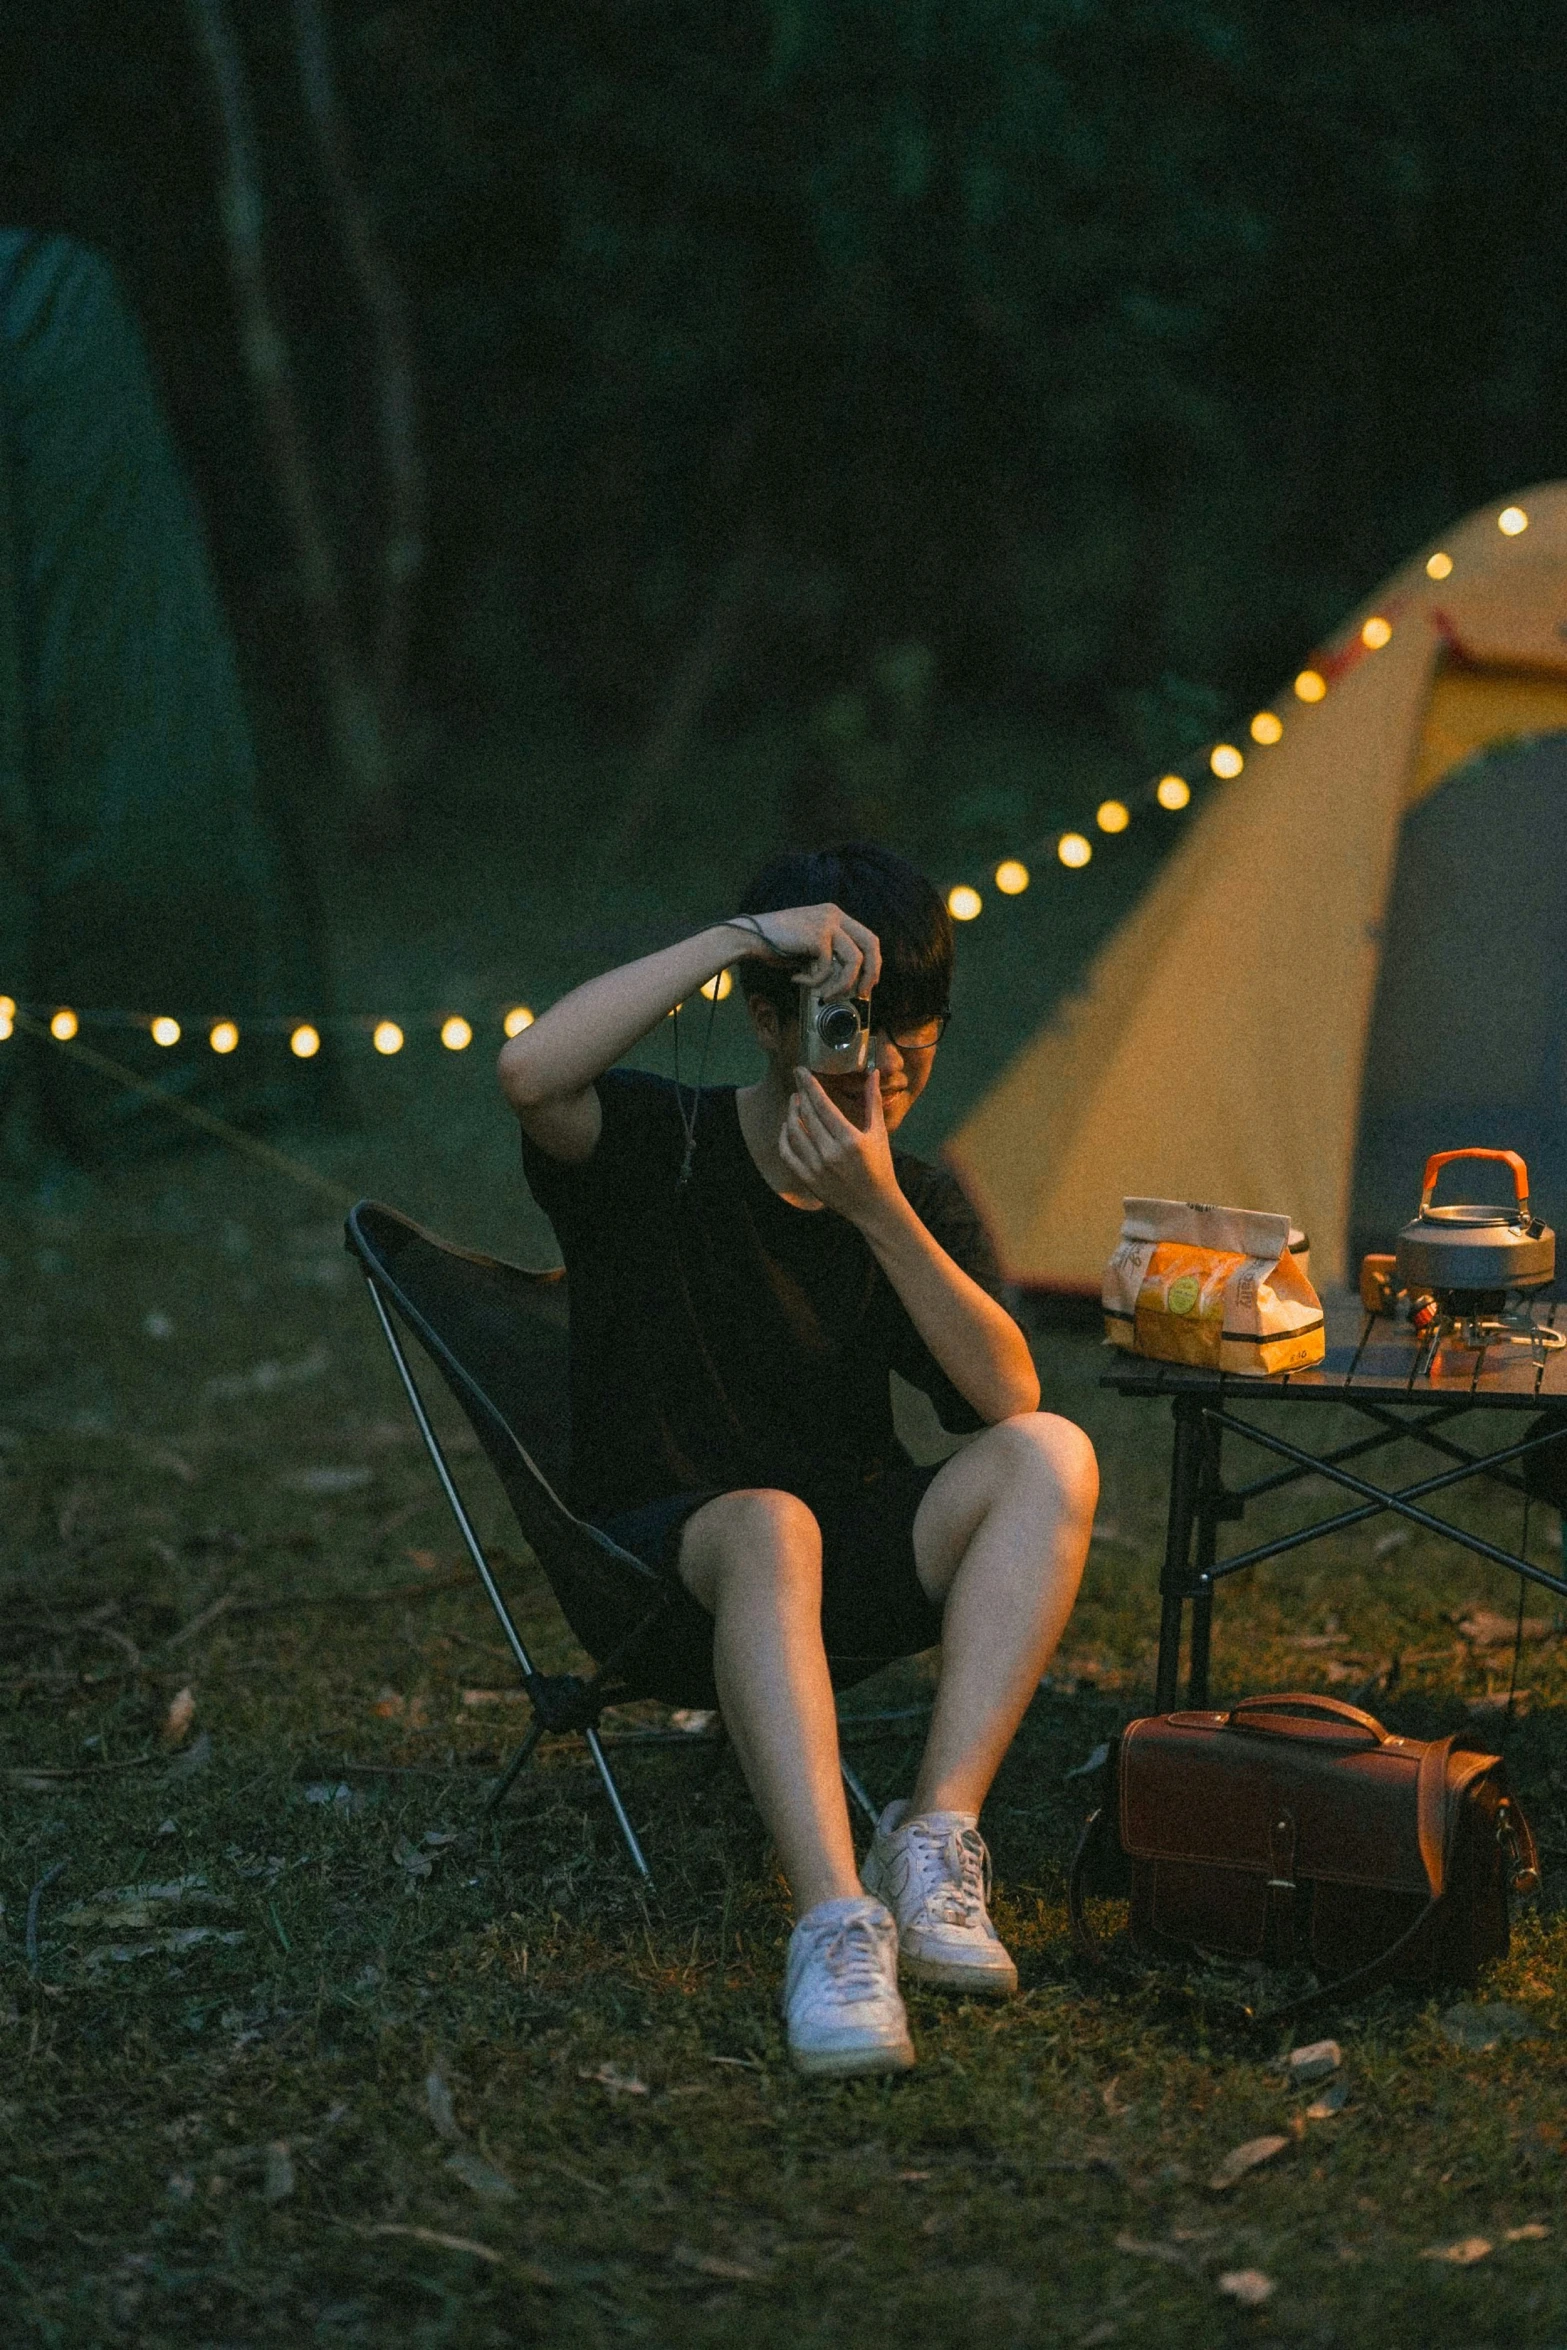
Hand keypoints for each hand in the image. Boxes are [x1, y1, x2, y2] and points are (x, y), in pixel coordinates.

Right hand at [725, 902, 881, 999]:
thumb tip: (848, 983)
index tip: (867, 983)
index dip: (873, 963)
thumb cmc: (777, 945)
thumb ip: (830, 957)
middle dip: (869, 973)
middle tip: (860, 994)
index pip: (868, 938)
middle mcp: (834, 915)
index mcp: (835, 915)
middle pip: (871, 944)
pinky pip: (828, 968)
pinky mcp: (817, 936)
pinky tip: (798, 980)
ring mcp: (827, 923)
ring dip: (841, 984)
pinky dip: (814, 981)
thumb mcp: (810, 948)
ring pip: (854, 960)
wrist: (750, 937)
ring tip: (825, 995)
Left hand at [778, 1066, 902, 1226]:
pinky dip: (784, 1138)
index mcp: (850, 1139)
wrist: (874, 1205)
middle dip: (800, 1094)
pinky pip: (787, 1154)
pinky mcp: (808, 1179)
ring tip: (794, 1101)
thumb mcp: (879, 1134)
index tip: (801, 1070)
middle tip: (797, 1081)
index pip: (823, 1105)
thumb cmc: (880, 1167)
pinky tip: (787, 1127)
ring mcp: (817, 1168)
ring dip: (791, 1113)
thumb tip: (874, 1073)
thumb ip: (872, 1102)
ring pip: (794, 1133)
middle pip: (807, 1116)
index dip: (809, 1085)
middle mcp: (831, 1153)